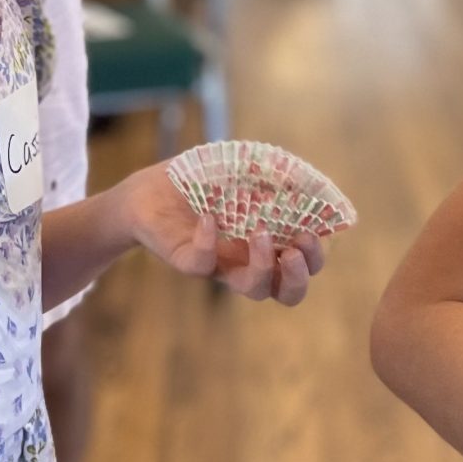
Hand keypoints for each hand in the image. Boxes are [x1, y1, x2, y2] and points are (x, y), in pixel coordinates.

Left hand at [119, 165, 321, 304]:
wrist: (147, 193)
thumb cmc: (200, 181)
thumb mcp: (240, 169)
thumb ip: (271, 172)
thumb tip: (304, 176)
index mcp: (268, 243)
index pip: (304, 266)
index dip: (315, 258)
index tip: (313, 232)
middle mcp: (248, 261)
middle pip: (288, 293)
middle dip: (299, 276)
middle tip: (294, 250)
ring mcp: (218, 265)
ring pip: (252, 289)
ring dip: (263, 266)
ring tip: (260, 232)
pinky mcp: (186, 260)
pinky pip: (201, 265)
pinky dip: (208, 241)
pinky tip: (207, 217)